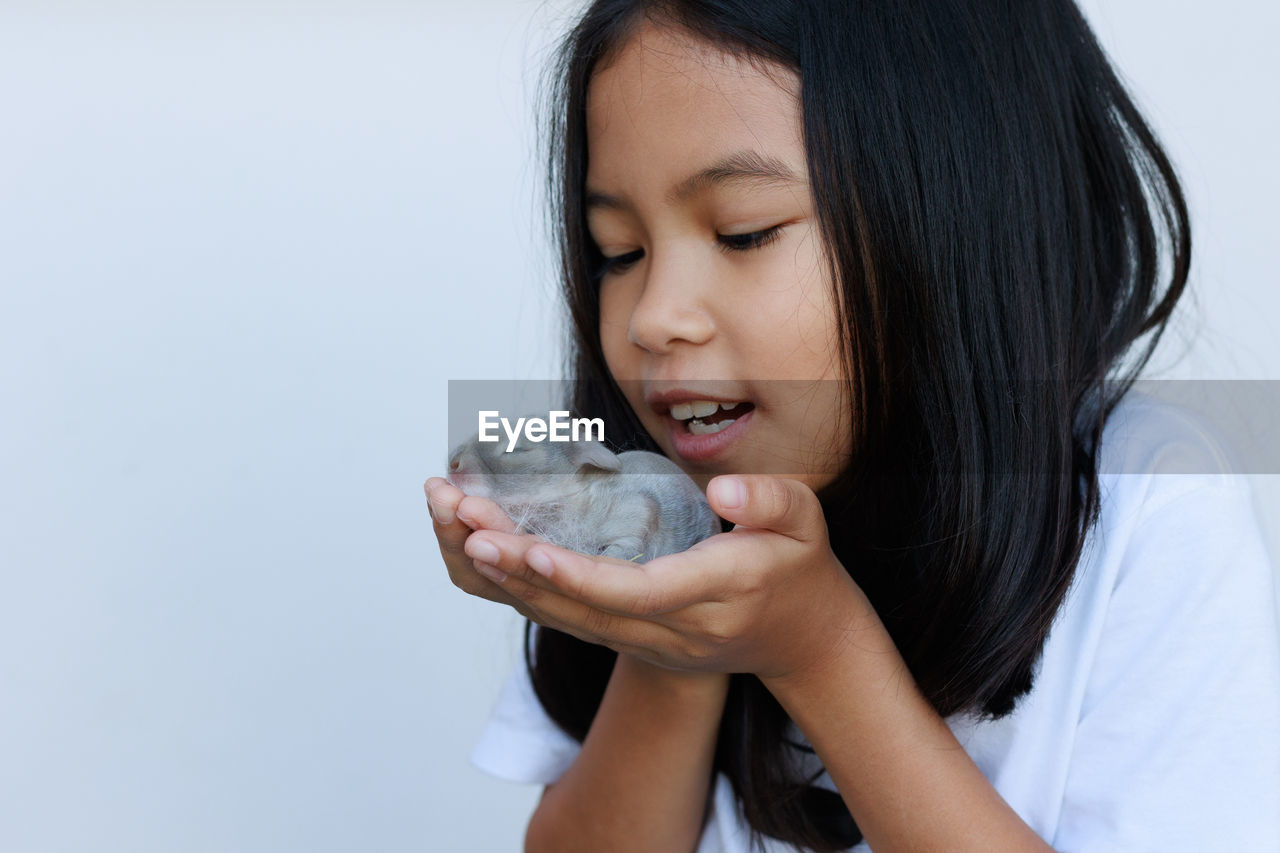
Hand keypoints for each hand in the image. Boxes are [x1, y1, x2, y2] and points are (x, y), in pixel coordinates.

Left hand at [456, 474, 875, 681]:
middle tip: (463, 522)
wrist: (804, 641)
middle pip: (583, 608)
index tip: (527, 549)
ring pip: (566, 620)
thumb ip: (770, 502)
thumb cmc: (799, 567)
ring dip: (507, 578)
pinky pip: (567, 620)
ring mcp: (650, 645)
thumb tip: (726, 491)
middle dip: (518, 568)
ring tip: (456, 528)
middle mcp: (675, 631)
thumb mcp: (805, 522)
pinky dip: (521, 590)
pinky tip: (482, 555)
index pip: (637, 593)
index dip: (578, 576)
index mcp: (715, 595)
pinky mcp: (631, 642)